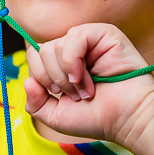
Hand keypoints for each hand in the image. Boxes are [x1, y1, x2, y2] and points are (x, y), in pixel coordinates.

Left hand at [24, 24, 153, 148]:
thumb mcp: (56, 115)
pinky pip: (75, 36)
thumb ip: (35, 102)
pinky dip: (73, 61)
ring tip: (86, 90)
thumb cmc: (97, 118)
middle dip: (53, 79)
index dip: (40, 78)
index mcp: (62, 63)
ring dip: (66, 75)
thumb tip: (27, 80)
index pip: (34, 56)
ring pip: (54, 46)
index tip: (59, 96)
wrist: (127, 120)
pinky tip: (85, 77)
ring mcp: (89, 40)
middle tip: (75, 95)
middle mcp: (74, 49)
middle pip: (41, 51)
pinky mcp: (105, 34)